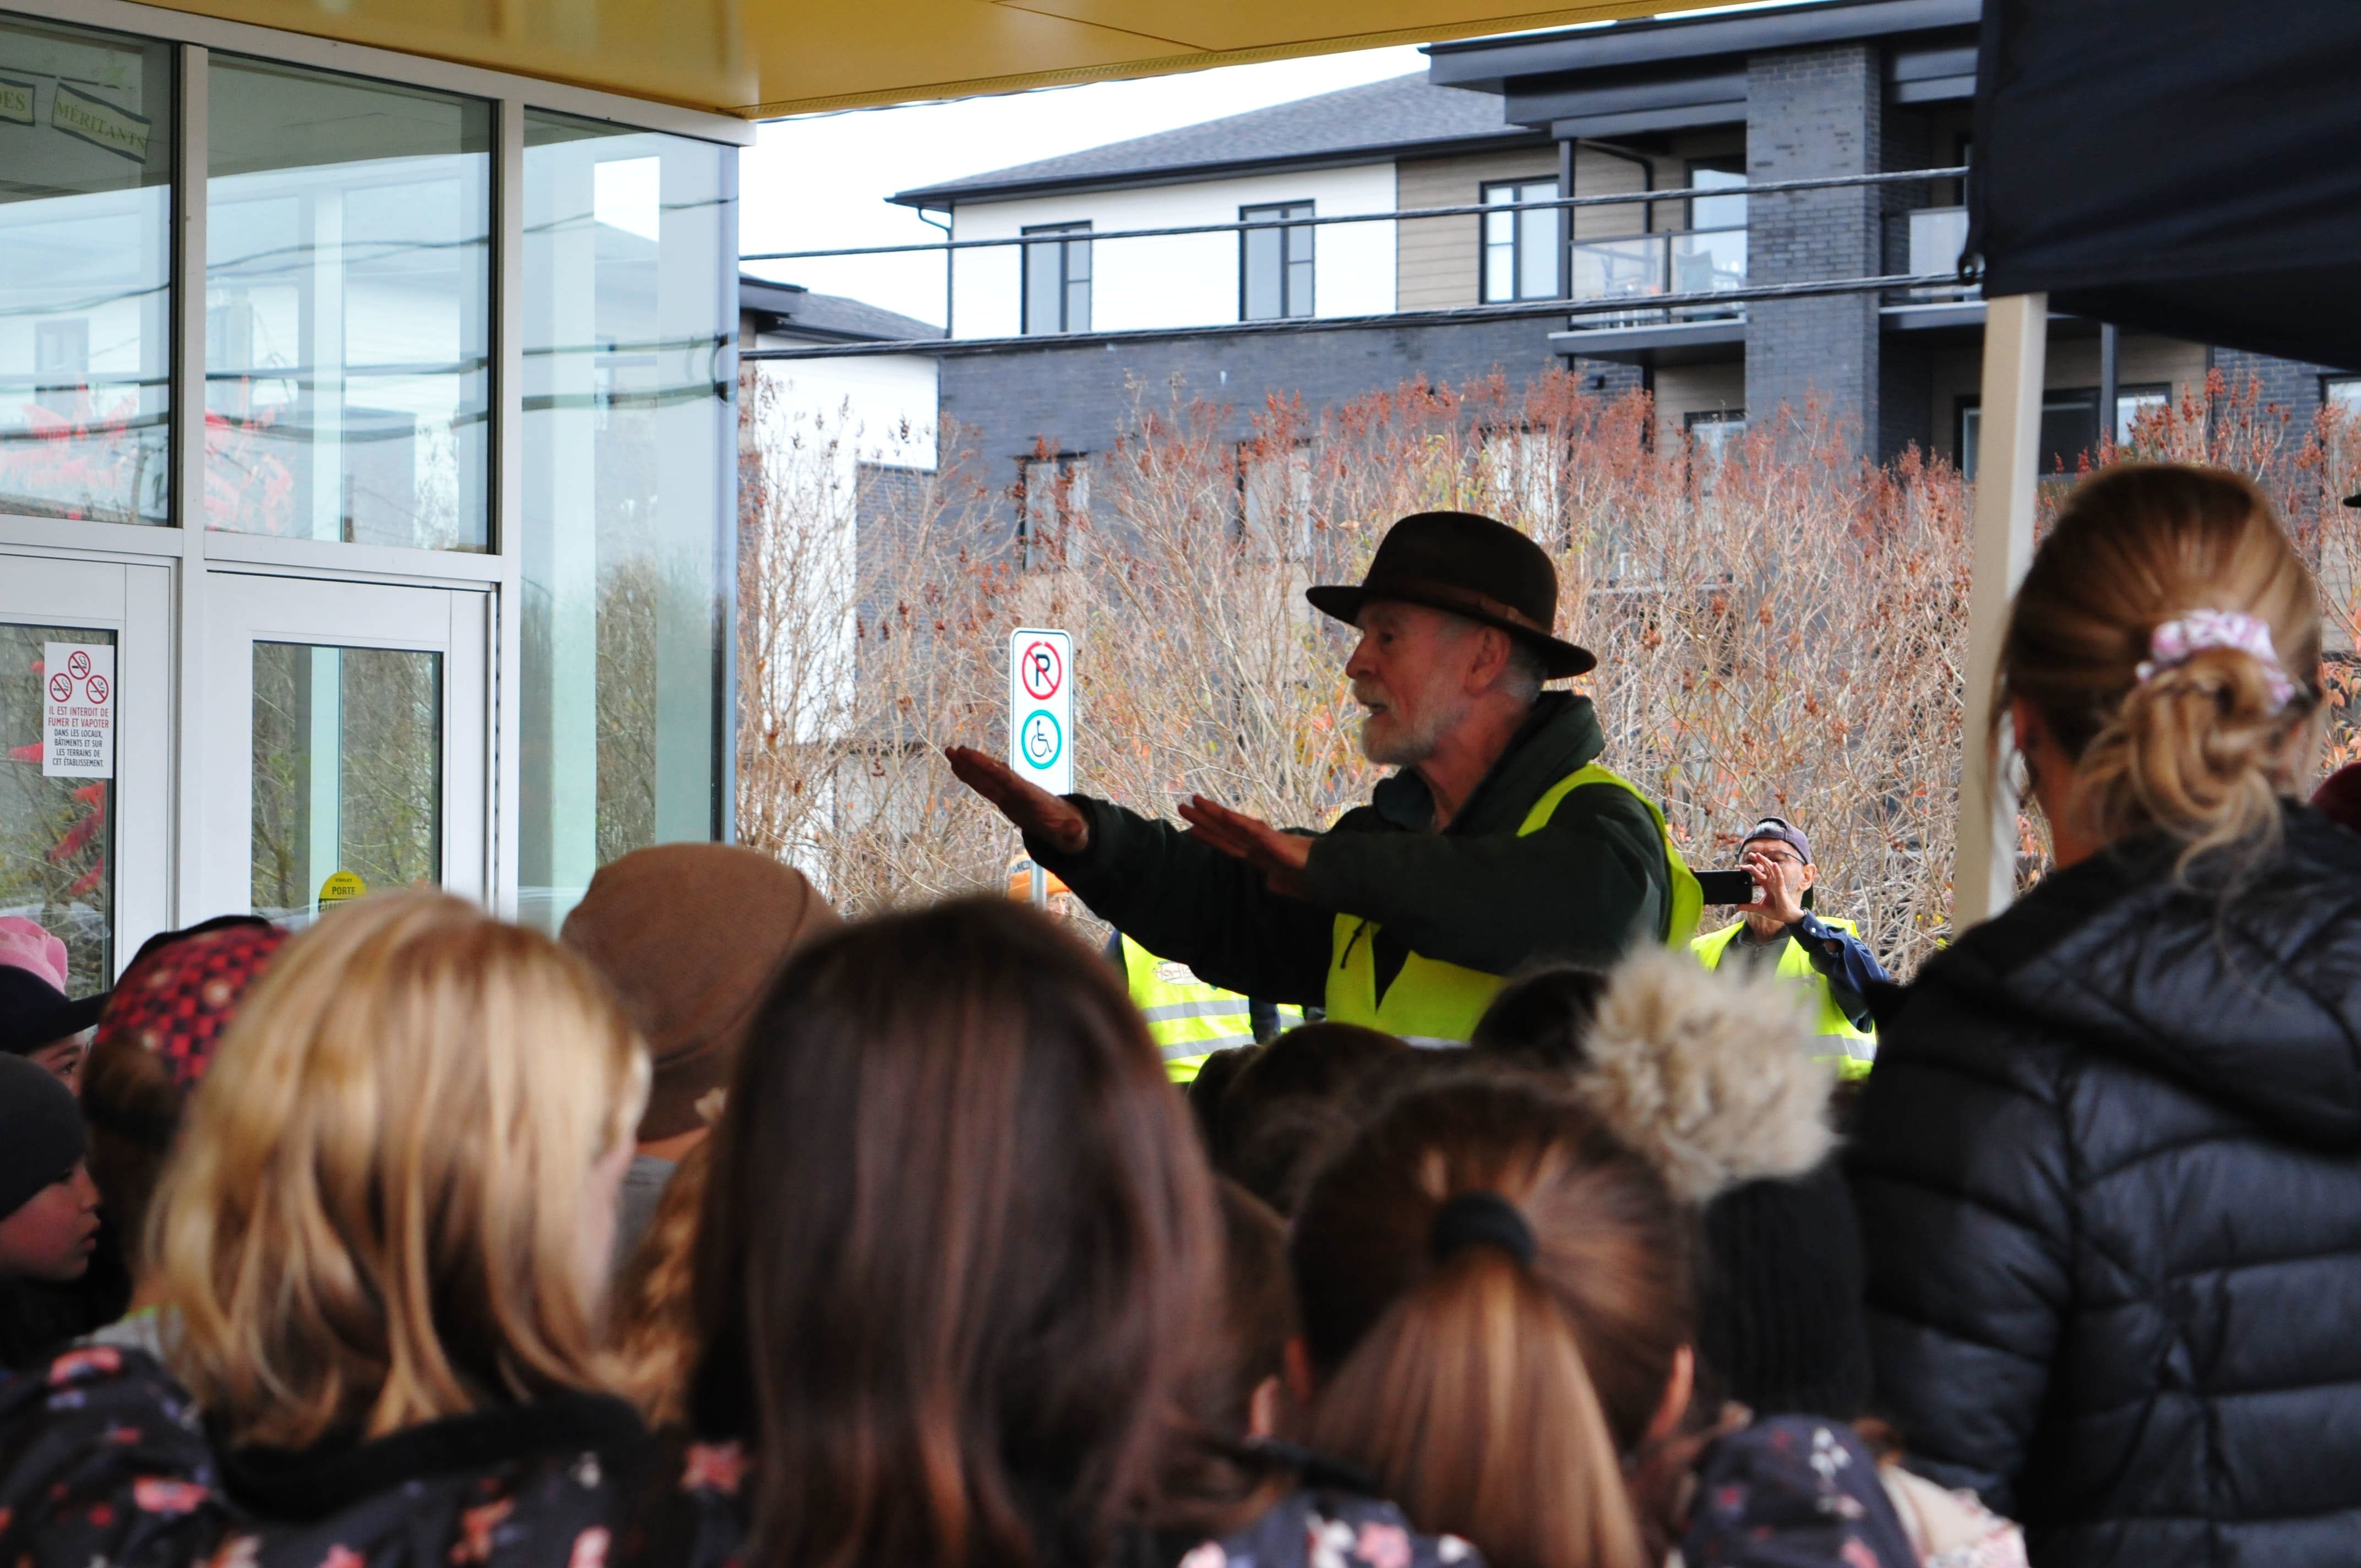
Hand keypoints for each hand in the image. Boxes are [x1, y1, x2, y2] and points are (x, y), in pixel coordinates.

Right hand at [944, 746, 1089, 854]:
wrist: (1069, 827)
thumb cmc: (1071, 831)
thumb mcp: (1074, 834)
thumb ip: (1073, 831)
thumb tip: (1077, 830)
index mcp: (1031, 796)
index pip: (1007, 779)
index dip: (989, 769)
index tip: (974, 758)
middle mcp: (1018, 790)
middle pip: (994, 773)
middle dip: (975, 762)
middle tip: (955, 749)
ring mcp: (1011, 794)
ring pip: (986, 778)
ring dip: (968, 766)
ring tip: (950, 752)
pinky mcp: (1005, 800)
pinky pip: (985, 787)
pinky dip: (971, 778)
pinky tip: (958, 769)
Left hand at [1176, 795, 1312, 898]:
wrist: (1331, 877)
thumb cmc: (1312, 877)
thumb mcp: (1287, 885)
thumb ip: (1277, 883)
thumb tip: (1270, 882)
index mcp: (1258, 855)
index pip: (1228, 844)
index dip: (1209, 836)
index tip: (1191, 828)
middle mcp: (1257, 846)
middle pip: (1225, 831)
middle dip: (1203, 819)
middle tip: (1181, 806)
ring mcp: (1265, 842)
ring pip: (1234, 826)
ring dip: (1213, 814)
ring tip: (1193, 801)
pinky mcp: (1275, 842)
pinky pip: (1253, 831)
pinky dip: (1238, 823)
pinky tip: (1223, 815)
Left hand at [1736, 847, 1806, 926]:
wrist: (1785, 917)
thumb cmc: (1775, 910)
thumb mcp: (1758, 908)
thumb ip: (1748, 906)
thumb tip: (1737, 907)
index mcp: (1767, 885)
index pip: (1758, 874)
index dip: (1750, 869)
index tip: (1741, 866)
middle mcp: (1772, 882)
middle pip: (1764, 868)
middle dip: (1758, 861)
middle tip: (1750, 854)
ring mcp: (1777, 884)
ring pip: (1771, 869)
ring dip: (1765, 862)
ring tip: (1758, 855)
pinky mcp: (1781, 888)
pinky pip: (1780, 877)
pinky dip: (1777, 871)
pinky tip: (1774, 864)